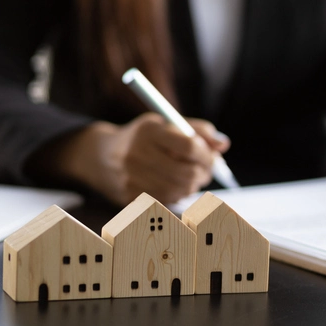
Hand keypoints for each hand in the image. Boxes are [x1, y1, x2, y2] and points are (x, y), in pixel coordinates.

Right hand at [56, 113, 229, 205]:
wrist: (101, 155)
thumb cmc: (144, 138)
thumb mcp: (167, 124)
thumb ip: (198, 130)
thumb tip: (224, 144)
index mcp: (149, 130)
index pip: (189, 146)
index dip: (207, 154)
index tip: (212, 156)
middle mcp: (137, 154)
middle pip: (187, 173)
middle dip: (204, 173)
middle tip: (206, 169)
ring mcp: (131, 177)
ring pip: (181, 190)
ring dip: (193, 185)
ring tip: (189, 175)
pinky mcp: (130, 195)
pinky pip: (168, 200)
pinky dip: (178, 194)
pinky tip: (173, 184)